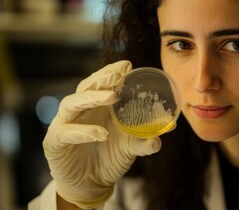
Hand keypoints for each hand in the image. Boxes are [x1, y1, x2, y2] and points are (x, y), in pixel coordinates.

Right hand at [43, 61, 161, 208]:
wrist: (90, 186)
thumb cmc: (109, 159)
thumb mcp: (130, 147)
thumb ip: (147, 137)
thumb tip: (170, 126)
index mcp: (97, 107)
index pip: (101, 82)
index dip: (112, 71)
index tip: (128, 65)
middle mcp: (79, 111)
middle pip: (85, 87)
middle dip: (102, 79)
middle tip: (119, 75)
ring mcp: (64, 124)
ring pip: (71, 103)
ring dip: (91, 98)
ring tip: (113, 96)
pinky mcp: (55, 143)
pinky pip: (66, 133)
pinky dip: (83, 131)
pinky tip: (102, 134)